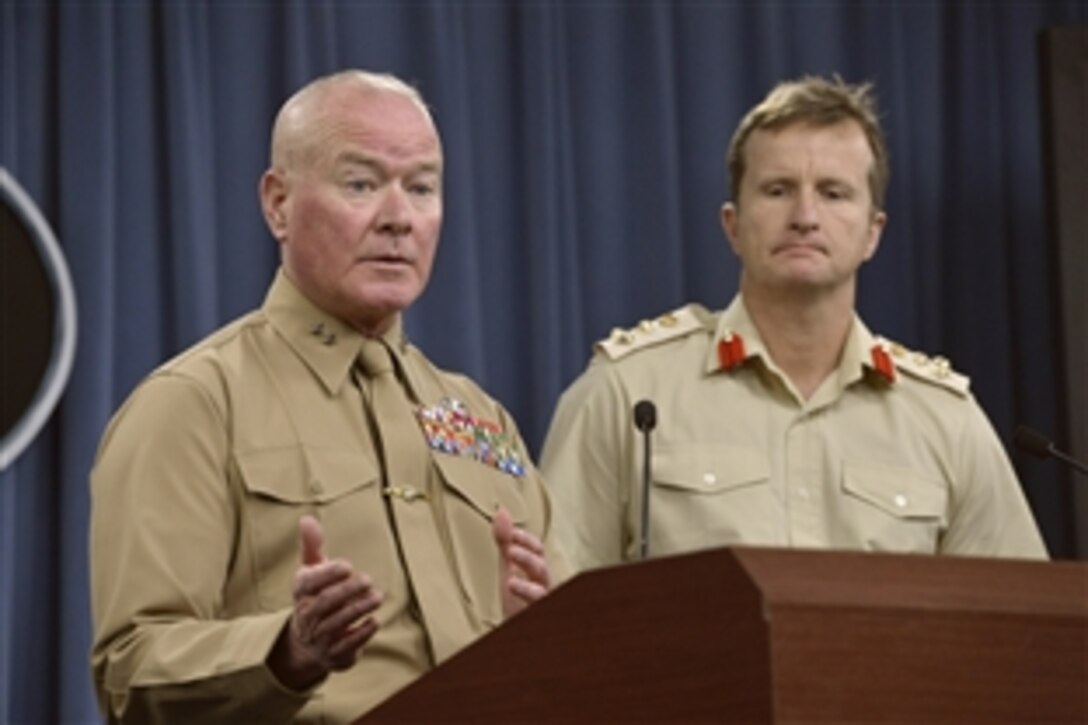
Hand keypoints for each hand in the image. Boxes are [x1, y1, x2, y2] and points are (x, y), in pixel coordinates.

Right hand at [268, 515, 382, 689]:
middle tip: (368, 580)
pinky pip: (347, 644)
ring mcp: (319, 637)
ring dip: (359, 608)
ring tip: (377, 597)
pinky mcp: (334, 654)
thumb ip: (312, 546)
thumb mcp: (311, 571)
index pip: (309, 582)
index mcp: (301, 593)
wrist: (306, 644)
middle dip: (348, 591)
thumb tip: (307, 518)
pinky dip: (362, 632)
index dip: (328, 573)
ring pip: (338, 623)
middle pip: (325, 603)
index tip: (348, 565)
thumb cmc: (315, 597)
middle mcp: (307, 616)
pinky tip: (374, 620)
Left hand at [492, 507, 550, 618]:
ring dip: (528, 587)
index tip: (511, 534)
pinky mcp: (537, 617)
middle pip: (542, 568)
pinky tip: (514, 602)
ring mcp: (541, 602)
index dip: (525, 540)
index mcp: (536, 568)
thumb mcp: (508, 564)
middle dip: (528, 559)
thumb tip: (501, 511)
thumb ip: (505, 540)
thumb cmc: (516, 595)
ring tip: (510, 581)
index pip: (537, 549)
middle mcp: (543, 583)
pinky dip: (529, 607)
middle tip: (510, 552)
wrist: (515, 626)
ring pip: (543, 593)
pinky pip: (538, 611)